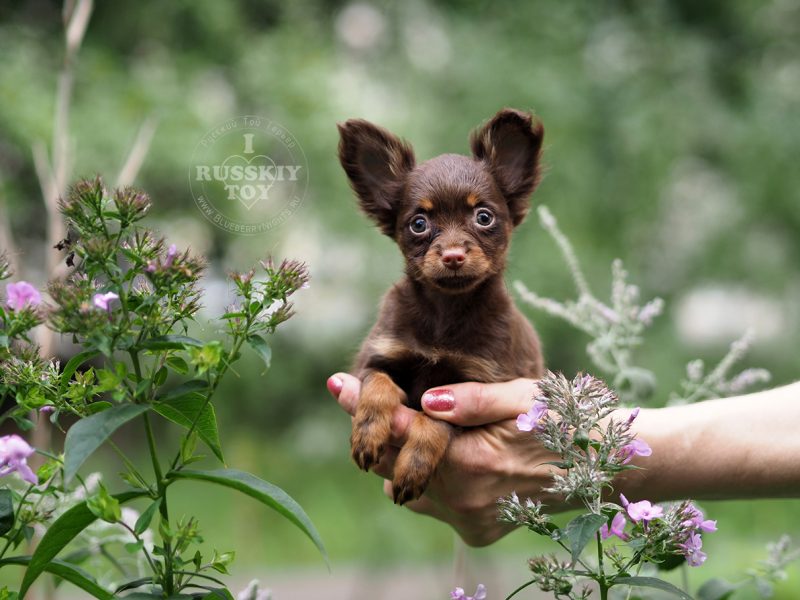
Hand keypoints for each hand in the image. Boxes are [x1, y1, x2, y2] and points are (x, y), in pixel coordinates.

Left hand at [327, 373, 561, 545]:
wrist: (594, 469)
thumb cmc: (560, 422)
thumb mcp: (522, 398)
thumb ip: (472, 402)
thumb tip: (427, 402)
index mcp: (472, 461)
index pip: (402, 431)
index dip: (366, 406)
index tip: (337, 383)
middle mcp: (464, 498)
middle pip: (392, 465)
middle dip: (376, 434)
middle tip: (361, 399)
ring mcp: (467, 520)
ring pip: (407, 487)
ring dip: (405, 460)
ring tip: (421, 431)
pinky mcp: (473, 532)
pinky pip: (433, 503)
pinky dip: (431, 481)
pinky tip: (452, 459)